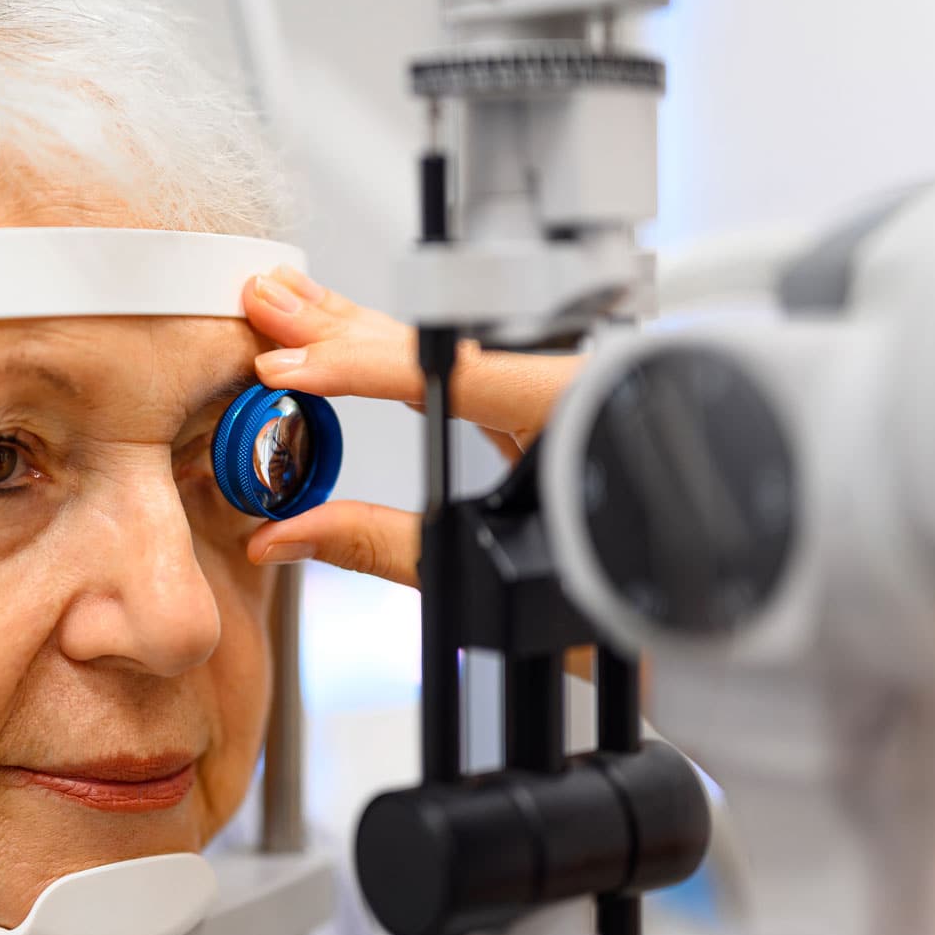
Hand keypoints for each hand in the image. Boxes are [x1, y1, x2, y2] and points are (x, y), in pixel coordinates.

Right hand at [240, 265, 581, 587]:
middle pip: (441, 340)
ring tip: (296, 317)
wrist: (663, 628)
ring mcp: (555, 398)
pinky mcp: (540, 414)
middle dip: (345, 325)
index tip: (292, 370)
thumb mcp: (478, 575)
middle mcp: (570, 391)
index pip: (449, 367)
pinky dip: (399, 361)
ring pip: (450, 349)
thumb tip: (287, 534)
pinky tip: (354, 345)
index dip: (359, 365)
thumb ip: (377, 545)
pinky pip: (463, 372)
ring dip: (364, 334)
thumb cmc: (603, 605)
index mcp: (574, 415)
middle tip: (271, 306)